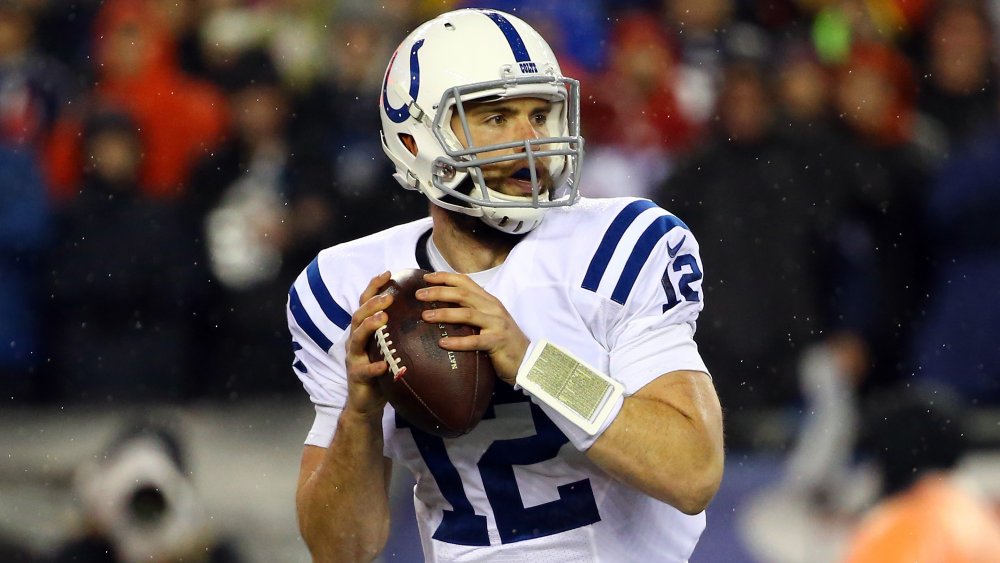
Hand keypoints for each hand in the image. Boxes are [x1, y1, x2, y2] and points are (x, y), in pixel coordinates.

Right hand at [344, 271, 392, 417]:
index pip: (366, 303)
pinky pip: (364, 370)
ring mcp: (354, 358)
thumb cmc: (383, 371)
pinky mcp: (356, 377)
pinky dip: (373, 367)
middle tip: (388, 297)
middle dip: (372, 304)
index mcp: (364, 330)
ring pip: (357, 338)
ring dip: (369, 326)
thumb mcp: (390, 347)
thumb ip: (400, 330)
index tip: (388, 273)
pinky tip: (383, 365)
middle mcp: (356, 340)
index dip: (374, 287)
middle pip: (358, 316)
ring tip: (382, 319)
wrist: (367, 402)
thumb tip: (427, 310)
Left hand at [416, 271, 528, 385]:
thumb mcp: (488, 320)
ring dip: (444, 313)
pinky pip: (475, 341)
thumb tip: (442, 306)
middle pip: (463, 294)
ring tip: (425, 316)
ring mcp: (496, 324)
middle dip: (439, 292)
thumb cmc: (501, 340)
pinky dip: (458, 342)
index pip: (465, 281)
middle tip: (419, 295)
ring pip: (467, 314)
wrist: (526, 358)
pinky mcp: (498, 342)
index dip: (445, 277)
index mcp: (488, 300)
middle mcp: (492, 308)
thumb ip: (471, 310)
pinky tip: (443, 343)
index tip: (426, 277)